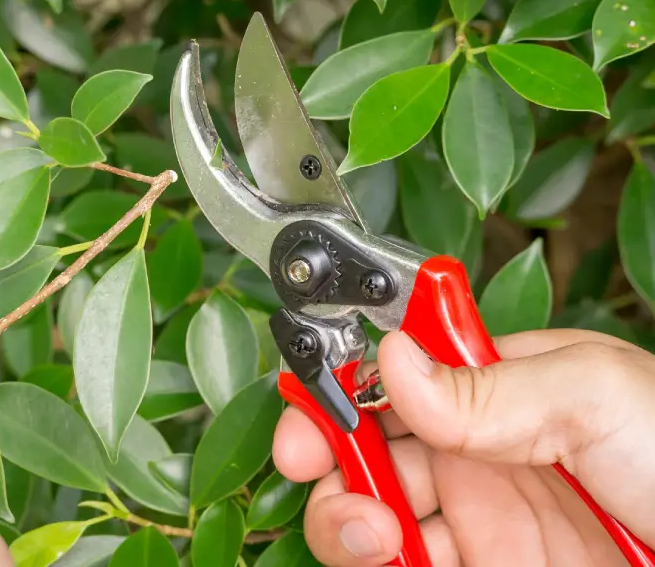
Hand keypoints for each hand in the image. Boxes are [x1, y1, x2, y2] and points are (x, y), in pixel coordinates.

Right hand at [273, 329, 654, 565]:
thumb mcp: (595, 393)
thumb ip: (489, 384)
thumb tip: (394, 360)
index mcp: (499, 388)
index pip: (399, 375)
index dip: (343, 386)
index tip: (310, 410)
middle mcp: (480, 452)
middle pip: (372, 446)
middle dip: (330, 454)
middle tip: (315, 466)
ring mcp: (481, 521)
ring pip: (376, 512)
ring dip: (347, 516)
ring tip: (371, 532)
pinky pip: (409, 565)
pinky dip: (378, 560)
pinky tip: (389, 556)